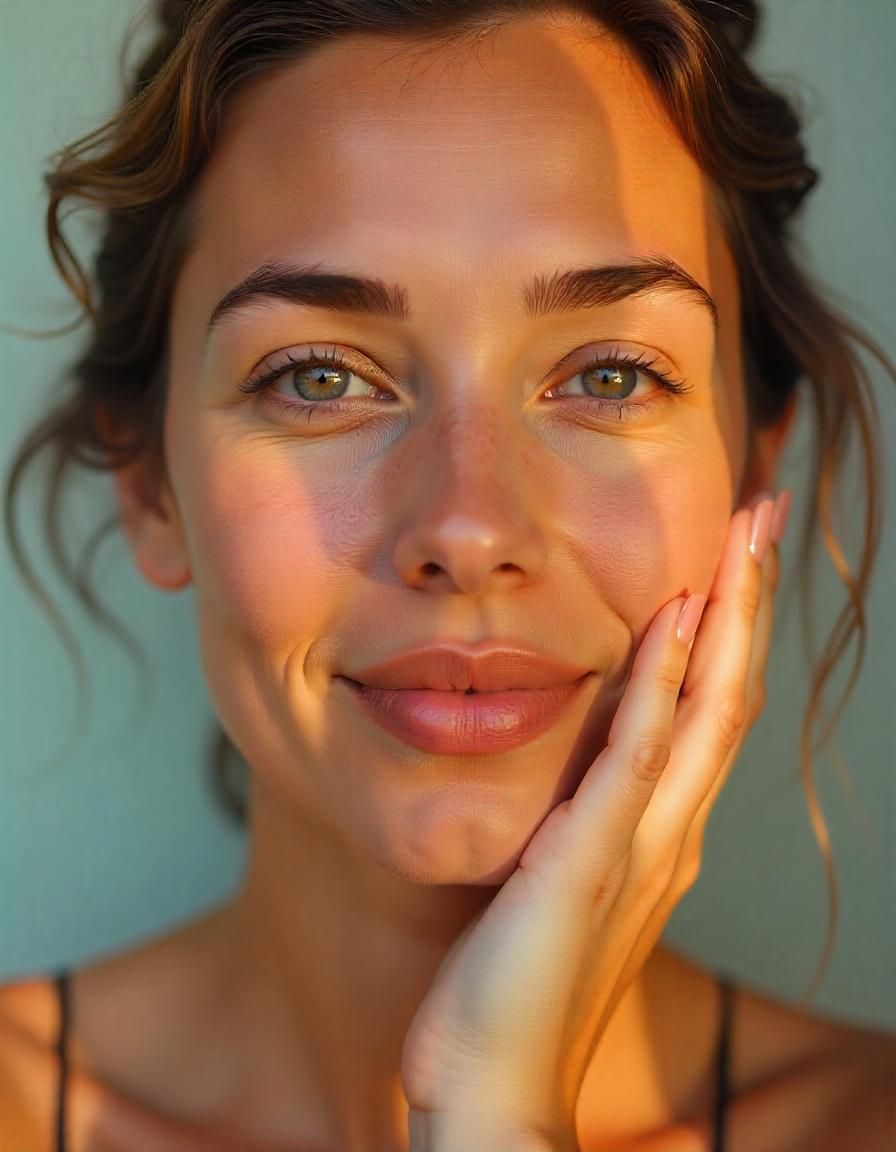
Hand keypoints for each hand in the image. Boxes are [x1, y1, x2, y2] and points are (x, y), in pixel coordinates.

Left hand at [401, 492, 788, 1147]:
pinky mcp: (594, 857)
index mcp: (658, 835)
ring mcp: (641, 844)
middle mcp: (669, 832)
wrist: (495, 1085)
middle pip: (727, 695)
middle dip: (746, 601)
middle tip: (759, 516)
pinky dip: (663, 683)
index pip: (707, 712)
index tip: (730, 557)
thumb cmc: (515, 989)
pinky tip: (674, 619)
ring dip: (726, 618)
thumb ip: (583, 827)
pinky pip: (638, 756)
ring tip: (742, 537)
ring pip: (705, 711)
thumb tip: (582, 775)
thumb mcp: (559, 887)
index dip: (727, 631)